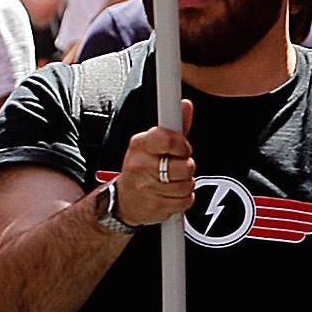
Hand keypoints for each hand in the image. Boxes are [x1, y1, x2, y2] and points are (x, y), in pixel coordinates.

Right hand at [114, 102, 196, 227]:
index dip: (183, 145)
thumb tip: (186, 105)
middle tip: (176, 168)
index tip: (183, 149)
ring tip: (172, 182)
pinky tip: (171, 195)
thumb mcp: (153, 144)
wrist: (124, 201)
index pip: (170, 139)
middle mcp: (140, 165)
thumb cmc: (142, 168)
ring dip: (185, 184)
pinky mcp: (155, 206)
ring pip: (187, 185)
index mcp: (140, 144)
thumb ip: (174, 126)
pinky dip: (184, 199)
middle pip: (185, 166)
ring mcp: (146, 187)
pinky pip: (185, 201)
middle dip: (187, 167)